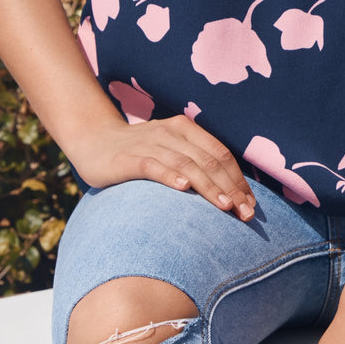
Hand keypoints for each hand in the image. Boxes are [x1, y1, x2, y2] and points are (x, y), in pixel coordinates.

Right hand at [75, 115, 256, 220]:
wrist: (93, 140)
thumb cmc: (139, 152)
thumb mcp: (170, 151)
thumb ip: (195, 164)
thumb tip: (230, 194)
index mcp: (186, 130)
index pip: (221, 154)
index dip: (239, 179)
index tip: (251, 205)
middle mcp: (171, 133)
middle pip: (209, 161)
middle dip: (232, 188)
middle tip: (246, 214)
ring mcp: (150, 144)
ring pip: (187, 164)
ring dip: (209, 186)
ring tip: (225, 206)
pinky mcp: (128, 158)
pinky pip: (152, 166)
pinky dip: (169, 176)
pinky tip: (183, 189)